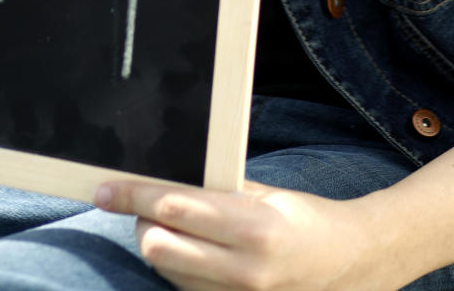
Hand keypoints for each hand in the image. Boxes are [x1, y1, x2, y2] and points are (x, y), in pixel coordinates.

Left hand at [94, 178, 393, 290]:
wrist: (348, 265)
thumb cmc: (304, 219)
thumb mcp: (264, 193)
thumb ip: (216, 188)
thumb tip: (164, 176)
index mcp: (252, 228)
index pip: (174, 207)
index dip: (134, 196)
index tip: (105, 189)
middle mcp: (243, 270)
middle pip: (158, 248)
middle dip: (142, 223)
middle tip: (143, 204)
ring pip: (166, 272)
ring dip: (158, 245)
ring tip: (173, 225)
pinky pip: (185, 290)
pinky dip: (177, 268)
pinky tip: (189, 250)